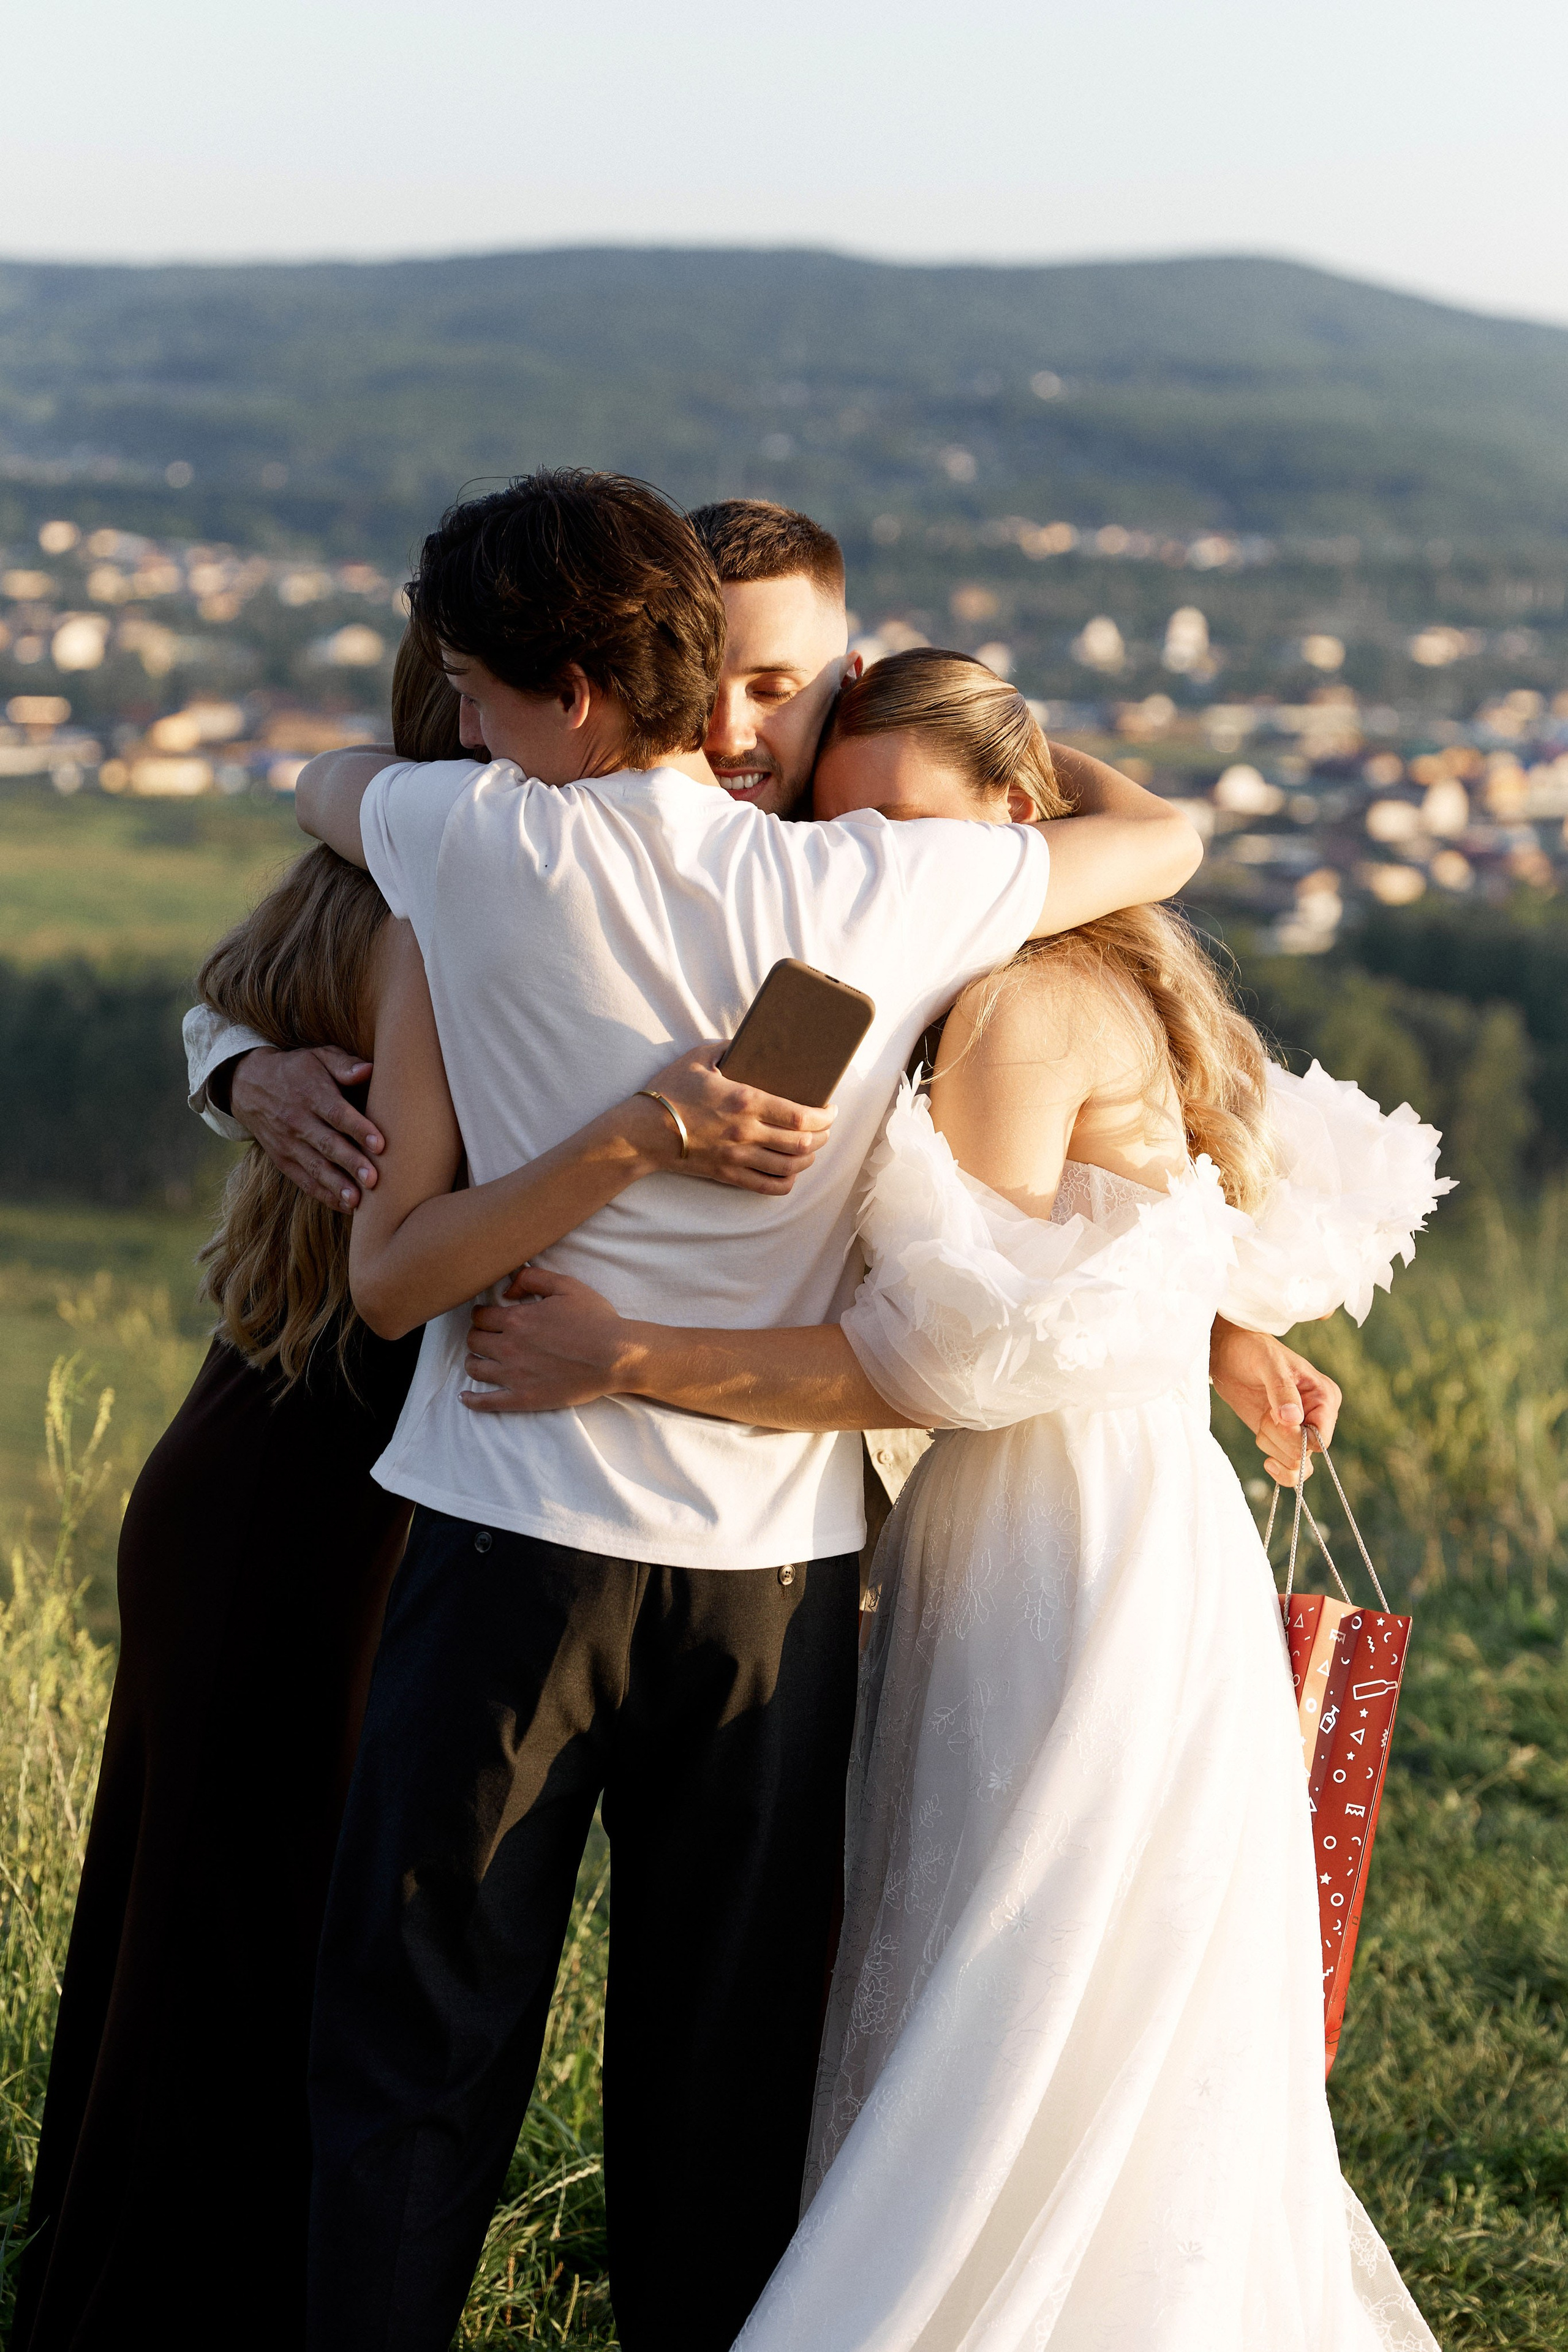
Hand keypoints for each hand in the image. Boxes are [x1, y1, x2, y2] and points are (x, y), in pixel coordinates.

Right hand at [229, 1045, 384, 1211]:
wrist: (250, 1085)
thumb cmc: (298, 1070)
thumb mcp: (318, 1057)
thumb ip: (344, 1064)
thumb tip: (368, 1070)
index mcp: (311, 1093)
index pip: (336, 1113)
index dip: (358, 1129)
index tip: (379, 1144)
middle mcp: (297, 1120)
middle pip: (327, 1144)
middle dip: (351, 1163)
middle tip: (374, 1180)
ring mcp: (288, 1143)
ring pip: (315, 1167)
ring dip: (336, 1185)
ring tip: (357, 1202)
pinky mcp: (282, 1159)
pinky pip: (304, 1180)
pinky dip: (323, 1194)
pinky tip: (344, 1206)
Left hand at [461, 1268, 636, 1413]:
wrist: (615, 1356)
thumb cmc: (595, 1319)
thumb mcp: (566, 1286)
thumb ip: (532, 1278)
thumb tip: (508, 1287)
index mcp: (516, 1320)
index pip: (481, 1316)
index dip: (481, 1314)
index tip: (486, 1316)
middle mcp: (508, 1348)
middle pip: (474, 1341)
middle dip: (477, 1335)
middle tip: (485, 1335)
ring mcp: (514, 1376)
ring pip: (475, 1368)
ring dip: (472, 1361)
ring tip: (477, 1359)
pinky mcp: (523, 1398)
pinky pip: (487, 1402)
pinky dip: (471, 1400)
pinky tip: (464, 1397)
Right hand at [620, 1045, 834, 1194]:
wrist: (642, 1131)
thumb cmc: (669, 1091)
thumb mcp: (697, 1057)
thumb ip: (727, 1045)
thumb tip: (748, 1039)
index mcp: (744, 1101)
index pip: (800, 1116)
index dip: (825, 1116)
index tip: (832, 1109)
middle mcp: (746, 1133)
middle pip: (802, 1144)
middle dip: (823, 1136)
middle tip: (826, 1126)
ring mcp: (738, 1157)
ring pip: (790, 1167)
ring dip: (809, 1158)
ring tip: (812, 1147)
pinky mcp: (728, 1174)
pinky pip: (768, 1187)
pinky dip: (787, 1181)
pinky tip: (791, 1171)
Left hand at [1208, 1317, 1341, 1485]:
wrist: (1229, 1354)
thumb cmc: (1253, 1351)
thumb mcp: (1268, 1363)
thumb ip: (1281, 1389)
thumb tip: (1293, 1420)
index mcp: (1325, 1396)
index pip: (1321, 1437)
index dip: (1296, 1438)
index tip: (1273, 1418)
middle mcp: (1319, 1417)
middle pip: (1306, 1453)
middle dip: (1279, 1439)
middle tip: (1266, 1413)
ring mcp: (1301, 1430)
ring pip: (1297, 1464)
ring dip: (1271, 1446)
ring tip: (1263, 1418)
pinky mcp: (1283, 1440)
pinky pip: (1292, 1470)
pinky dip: (1280, 1471)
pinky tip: (1268, 1463)